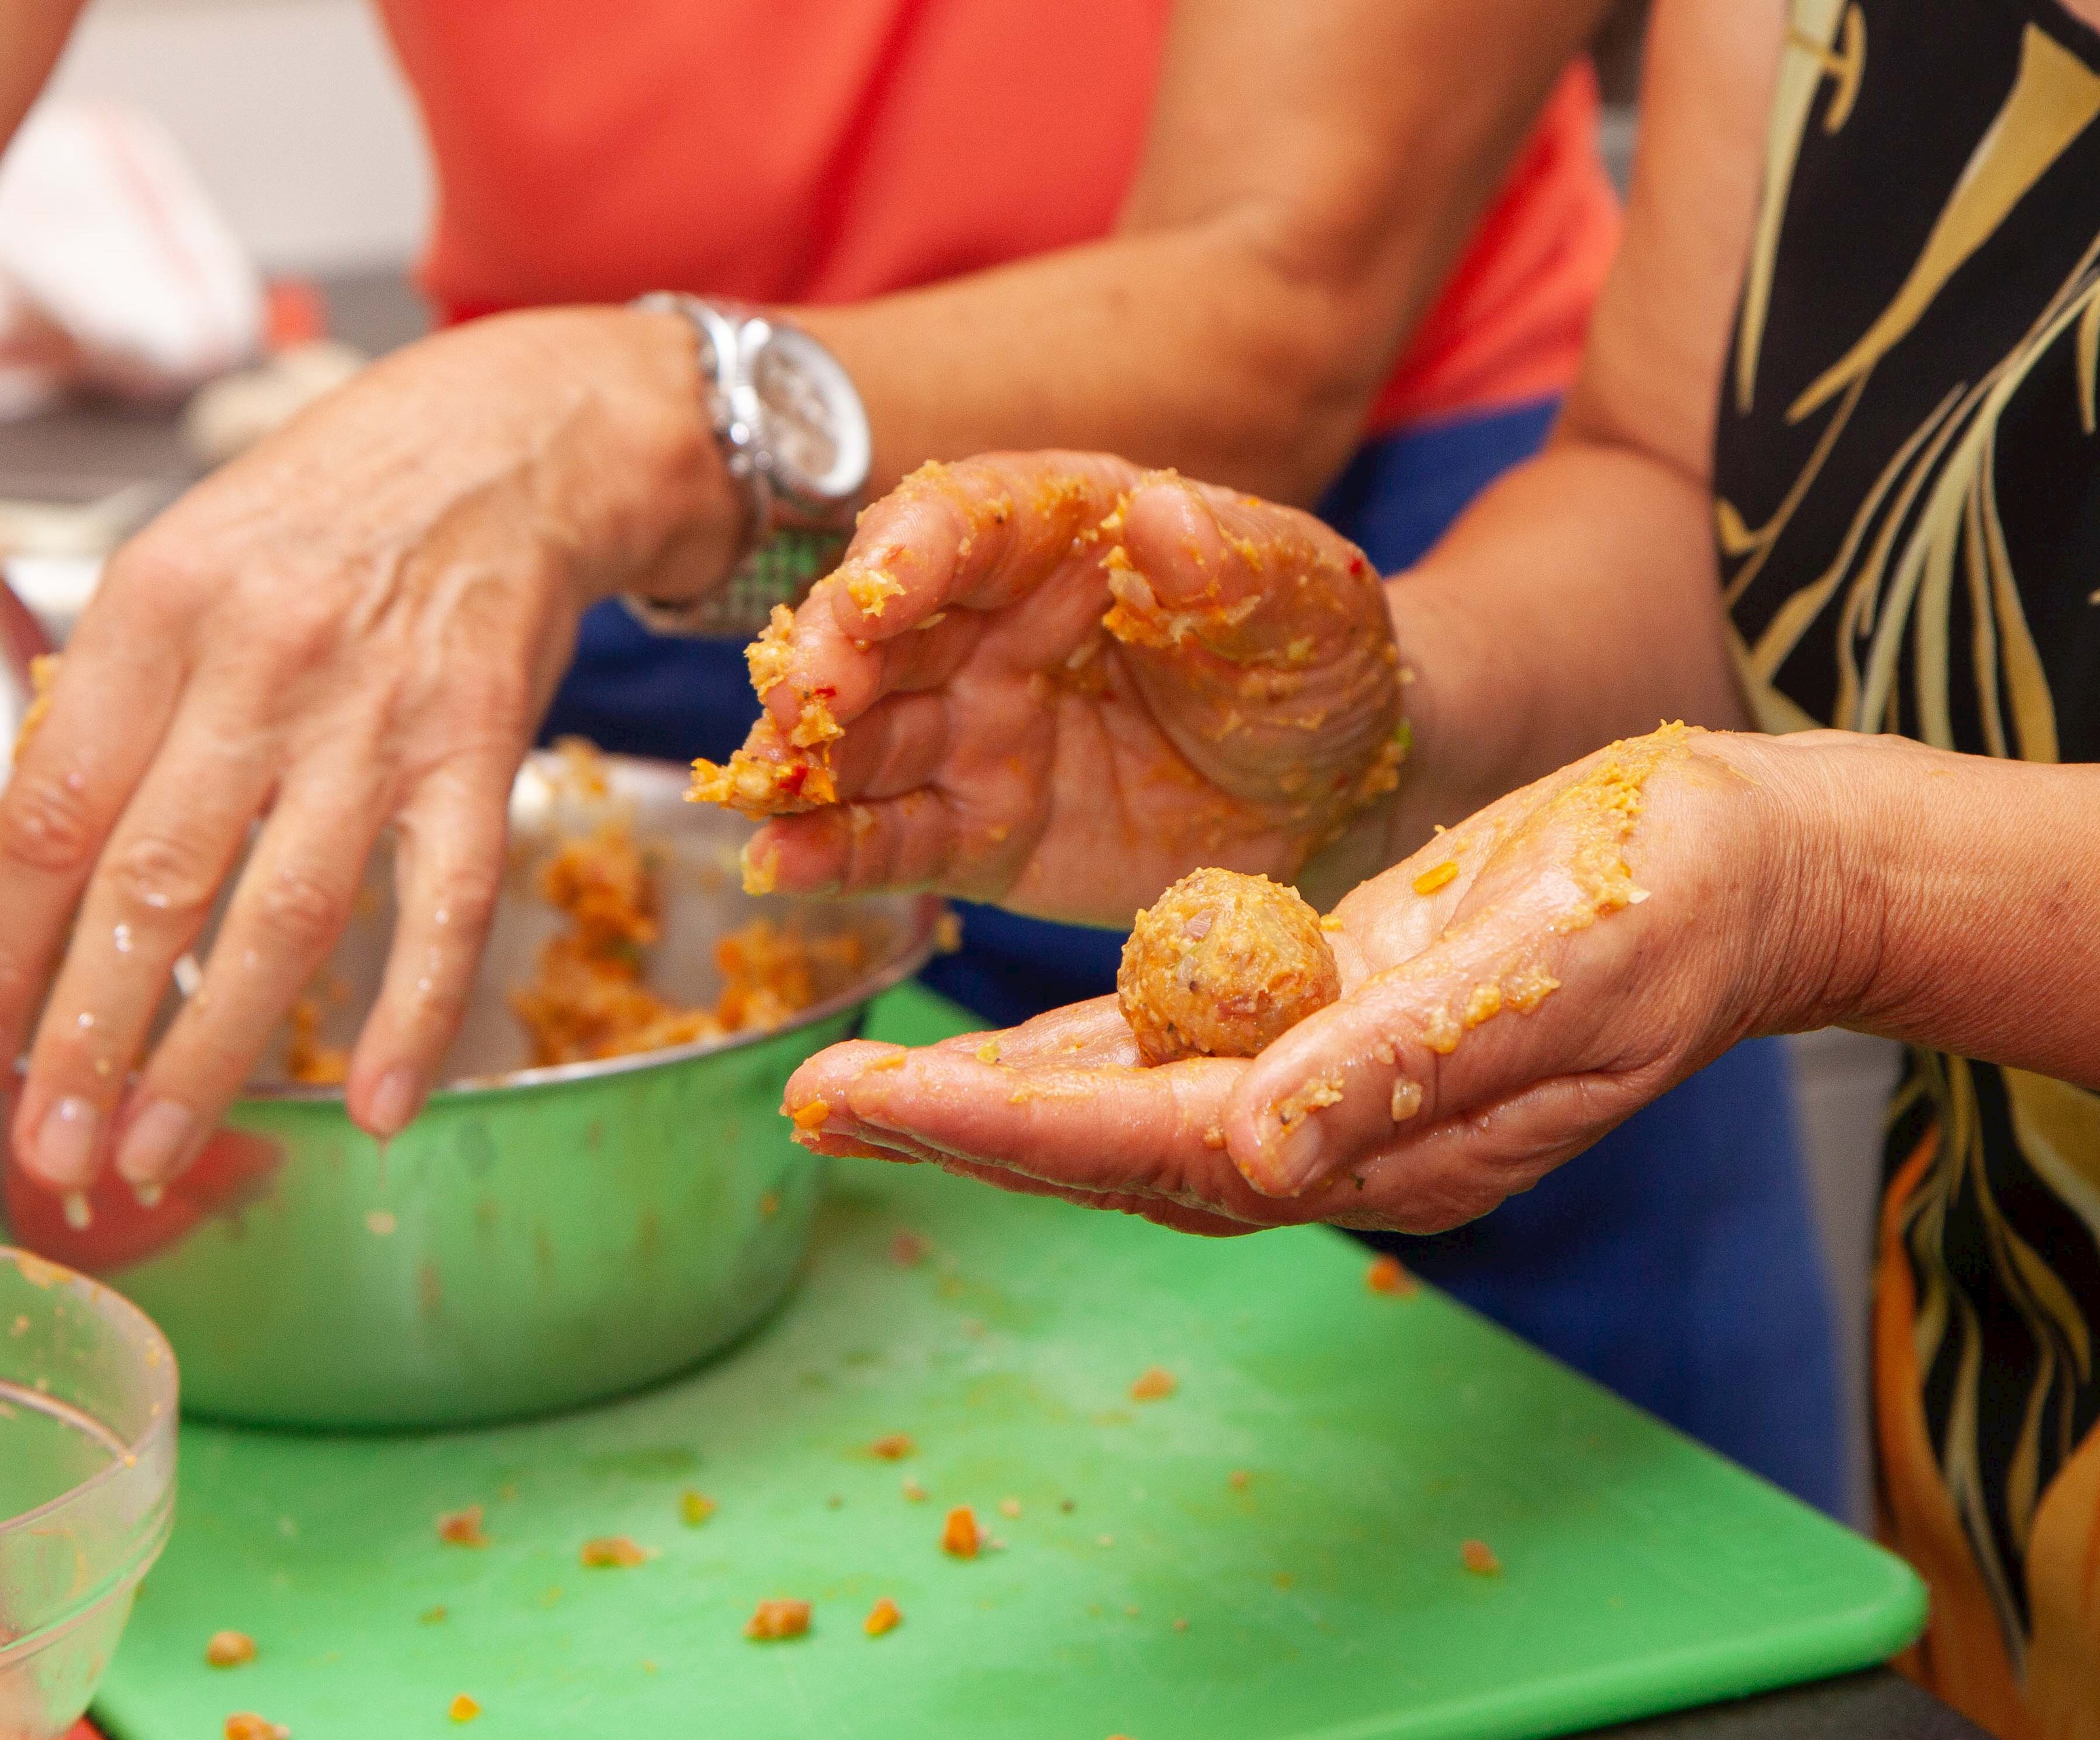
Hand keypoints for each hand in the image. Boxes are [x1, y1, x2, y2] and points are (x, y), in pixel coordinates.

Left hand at [0, 307, 741, 1195]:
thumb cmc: (325, 513)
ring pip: (283, 914)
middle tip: (47, 1155)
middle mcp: (259, 660)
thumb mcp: (181, 562)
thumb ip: (113, 704)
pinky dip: (414, 1015)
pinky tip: (381, 1109)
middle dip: (83, 1042)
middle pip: (150, 885)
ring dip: (209, 1055)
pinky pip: (449, 905)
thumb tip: (37, 875)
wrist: (507, 439)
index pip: (44, 815)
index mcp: (155, 607)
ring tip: (153, 1156)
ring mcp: (379, 712)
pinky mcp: (483, 749)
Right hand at [703, 453, 1404, 921]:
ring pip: (859, 738)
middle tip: (798, 700)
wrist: (1345, 790)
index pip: (963, 524)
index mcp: (1060, 533)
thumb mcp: (1307, 603)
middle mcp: (989, 624)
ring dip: (799, 761)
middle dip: (826, 659)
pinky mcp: (975, 828)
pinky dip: (828, 853)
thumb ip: (1235, 564)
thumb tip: (1163, 516)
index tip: (878, 585)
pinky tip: (778, 864)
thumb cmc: (1320, 664)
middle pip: (879, 631)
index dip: (912, 551)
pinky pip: (888, 840)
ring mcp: (971, 729)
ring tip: (754, 792)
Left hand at [784, 727, 1860, 1233]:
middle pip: (1114, 1152)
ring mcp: (1329, 1086)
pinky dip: (1077, 1057)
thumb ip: (1405, 1060)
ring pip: (1128, 1115)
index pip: (1160, 1149)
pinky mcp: (1328, 1021)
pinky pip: (1178, 1057)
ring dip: (991, 1105)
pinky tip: (991, 1051)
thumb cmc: (1673, 898)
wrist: (1758, 867)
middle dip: (958, 1131)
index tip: (870, 1101)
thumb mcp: (1556, 964)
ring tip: (853, 1085)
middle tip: (806, 1101)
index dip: (1008, 1129)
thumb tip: (1259, 1150)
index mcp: (1385, 1135)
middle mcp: (1339, 1135)